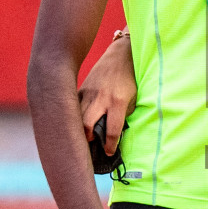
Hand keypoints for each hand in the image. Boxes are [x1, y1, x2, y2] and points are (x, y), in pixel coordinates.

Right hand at [78, 34, 136, 154]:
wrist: (120, 56)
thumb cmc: (130, 80)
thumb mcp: (133, 98)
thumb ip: (124, 115)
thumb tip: (113, 132)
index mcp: (117, 102)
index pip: (111, 130)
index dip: (109, 145)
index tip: (108, 152)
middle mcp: (101, 99)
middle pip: (87, 125)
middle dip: (87, 139)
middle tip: (91, 145)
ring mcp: (89, 93)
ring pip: (77, 117)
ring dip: (79, 129)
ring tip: (82, 137)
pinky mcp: (81, 89)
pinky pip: (74, 106)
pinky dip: (74, 116)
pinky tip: (76, 122)